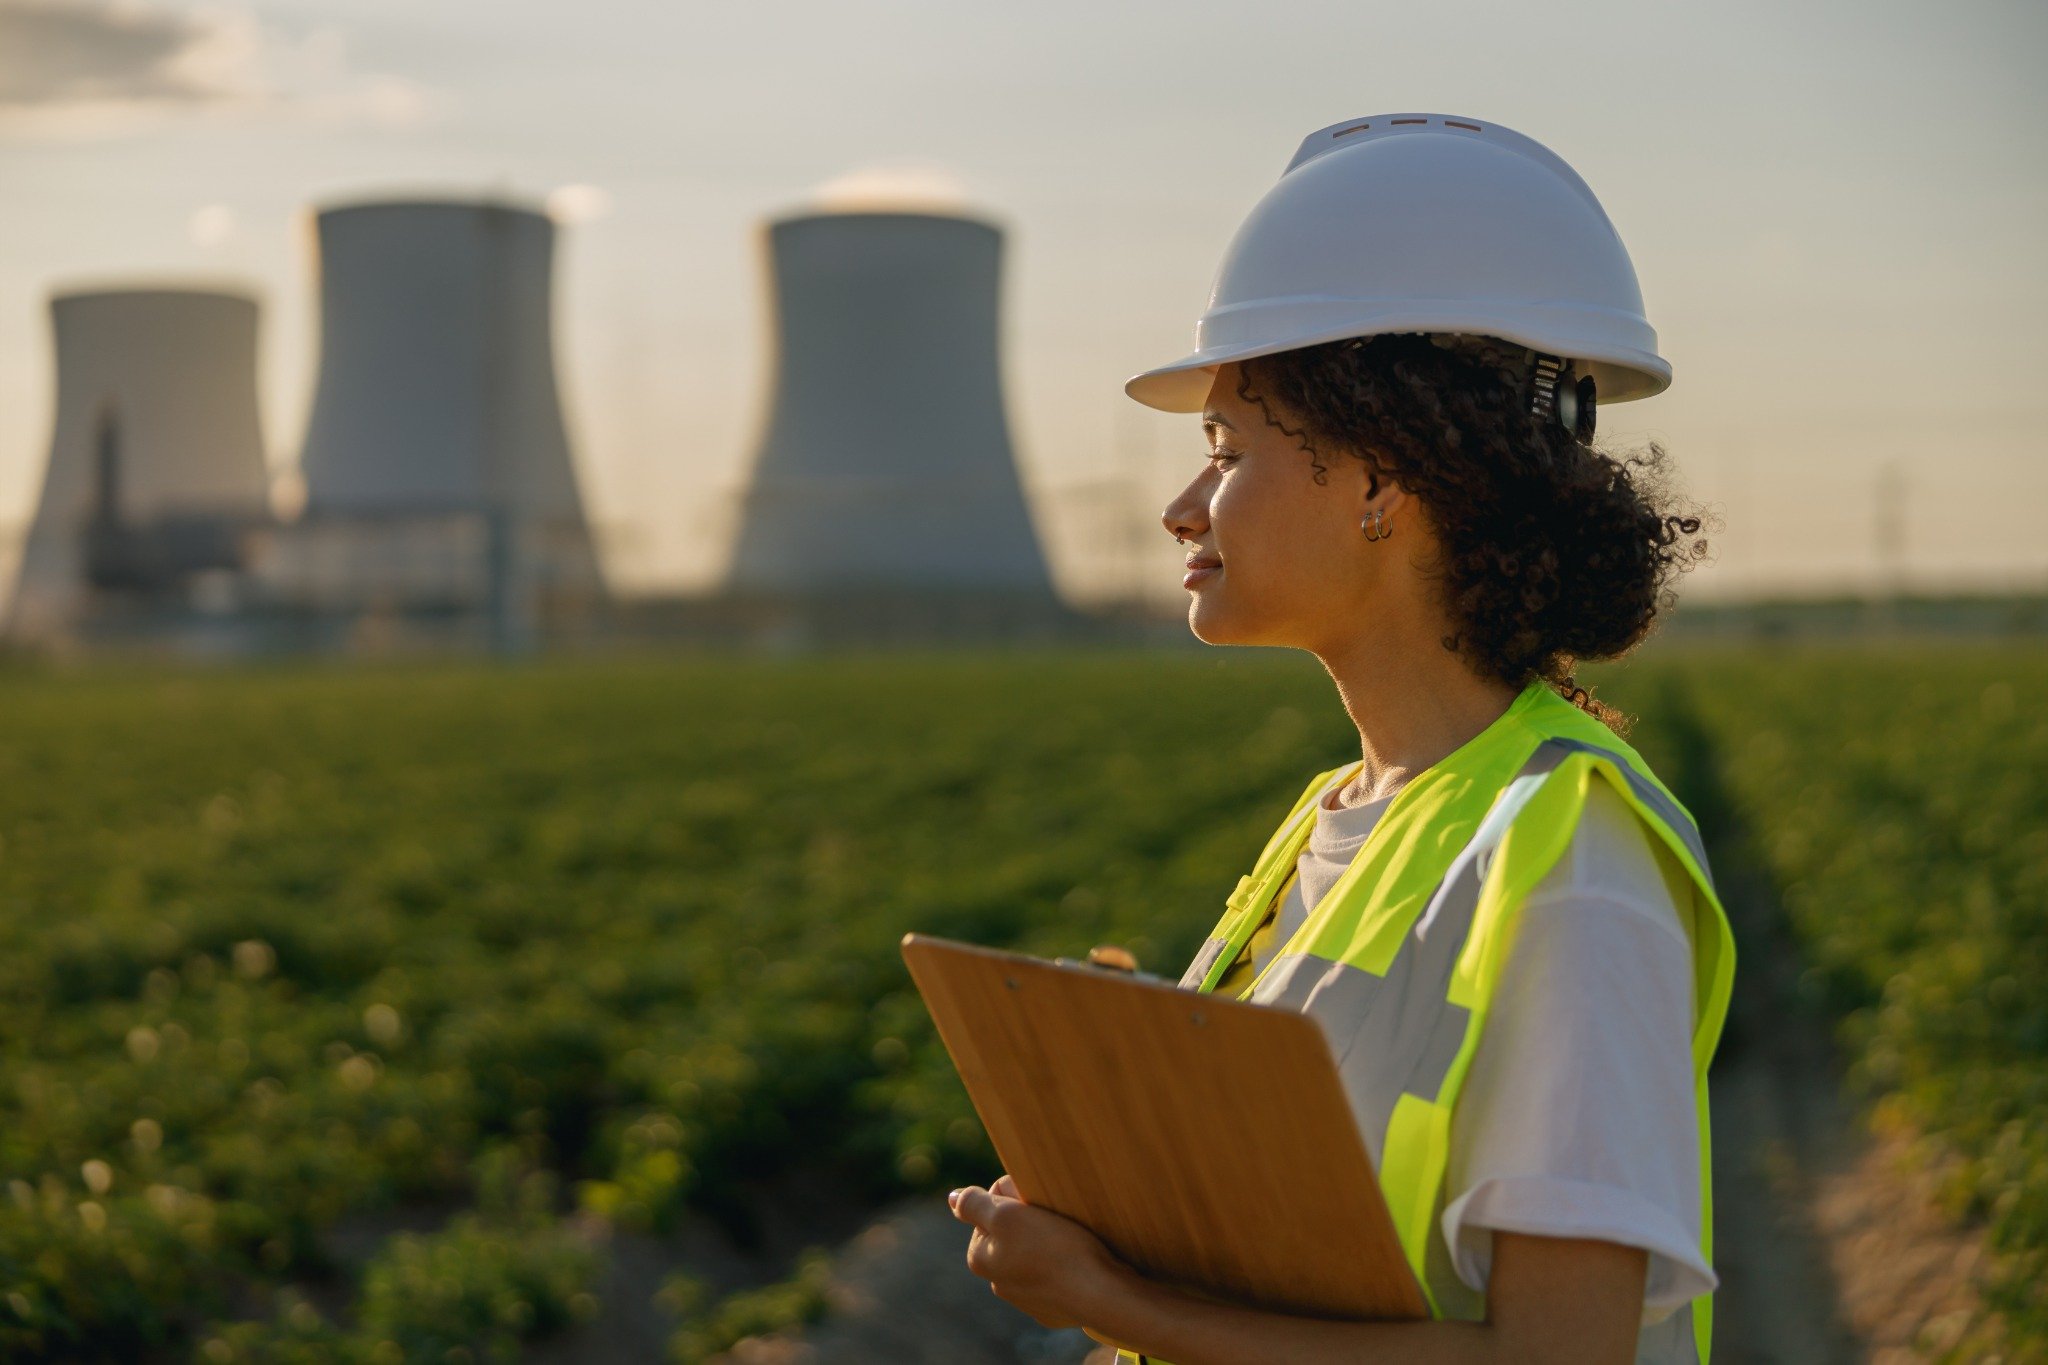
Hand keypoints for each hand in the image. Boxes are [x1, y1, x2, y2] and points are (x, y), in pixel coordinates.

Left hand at [947, 1173, 1131, 1331]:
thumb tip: (952, 1198)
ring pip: (1033, 1253)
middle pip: (1011, 1233)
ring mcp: (1026, 1299)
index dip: (1013, 1198)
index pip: (990, 1211)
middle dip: (1029, 1220)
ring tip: (1069, 1237)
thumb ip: (973, 1204)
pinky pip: (1055, 1274)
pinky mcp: (1054, 1307)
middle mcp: (998, 1282)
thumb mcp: (1006, 1215)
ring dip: (1047, 1241)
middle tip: (1054, 1217)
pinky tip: (1078, 1259)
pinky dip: (1064, 1263)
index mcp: (980, 1258)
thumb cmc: (1053, 1249)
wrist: (1099, 1293)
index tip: (1034, 1202)